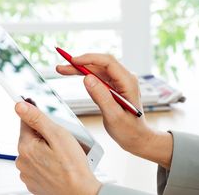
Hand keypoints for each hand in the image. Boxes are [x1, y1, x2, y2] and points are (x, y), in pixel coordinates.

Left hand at [15, 101, 100, 194]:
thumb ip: (37, 119)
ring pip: (34, 152)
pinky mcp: (33, 183)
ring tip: (61, 158)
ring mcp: (26, 174)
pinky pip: (36, 166)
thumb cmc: (72, 167)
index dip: (39, 119)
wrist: (80, 193)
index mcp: (25, 147)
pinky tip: (57, 167)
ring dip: (44, 151)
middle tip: (60, 144)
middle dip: (44, 137)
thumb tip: (19, 106)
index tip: (48, 121)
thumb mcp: (58, 135)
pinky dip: (45, 164)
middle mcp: (21, 161)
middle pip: (30, 138)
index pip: (25, 122)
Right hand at [56, 54, 172, 168]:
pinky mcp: (113, 86)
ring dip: (79, 69)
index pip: (107, 62)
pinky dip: (84, 75)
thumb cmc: (129, 130)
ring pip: (96, 69)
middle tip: (61, 67)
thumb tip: (87, 78)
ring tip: (62, 70)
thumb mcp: (114, 116)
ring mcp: (118, 82)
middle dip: (79, 64)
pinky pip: (97, 76)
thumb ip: (101, 96)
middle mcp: (124, 78)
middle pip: (99, 64)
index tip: (73, 61)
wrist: (137, 138)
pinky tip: (73, 75)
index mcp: (128, 82)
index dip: (89, 59)